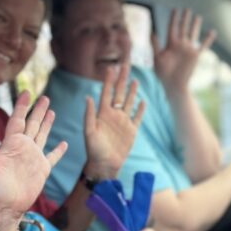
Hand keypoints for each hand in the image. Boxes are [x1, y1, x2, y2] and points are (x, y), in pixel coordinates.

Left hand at [0, 91, 67, 216]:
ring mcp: (34, 158)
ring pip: (42, 135)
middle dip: (38, 110)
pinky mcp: (43, 170)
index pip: (17, 120)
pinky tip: (64, 143)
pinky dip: (58, 151)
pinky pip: (52, 157)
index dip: (22, 106)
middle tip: (45, 97)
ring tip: (52, 111)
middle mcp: (23, 148)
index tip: (26, 93)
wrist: (5, 208)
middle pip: (32, 124)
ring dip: (47, 124)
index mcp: (11, 144)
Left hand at [83, 63, 145, 178]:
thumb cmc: (93, 149)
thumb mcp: (89, 131)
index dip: (109, 80)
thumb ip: (89, 114)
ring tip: (134, 79)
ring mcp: (123, 122)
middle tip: (125, 65)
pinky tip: (142, 101)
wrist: (104, 165)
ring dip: (131, 91)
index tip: (111, 68)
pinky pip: (137, 117)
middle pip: (119, 93)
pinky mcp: (132, 131)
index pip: (107, 92)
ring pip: (129, 102)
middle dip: (122, 80)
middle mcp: (113, 115)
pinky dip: (140, 109)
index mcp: (102, 113)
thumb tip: (88, 97)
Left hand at [152, 9, 215, 96]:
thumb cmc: (163, 73)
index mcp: (170, 44)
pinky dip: (208, 39)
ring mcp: (188, 49)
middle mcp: (180, 44)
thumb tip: (152, 31)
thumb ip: (155, 45)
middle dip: (185, 19)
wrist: (173, 84)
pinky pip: (203, 45)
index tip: (175, 9)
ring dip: (195, 25)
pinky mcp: (195, 55)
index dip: (174, 18)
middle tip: (186, 9)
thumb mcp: (157, 58)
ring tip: (198, 16)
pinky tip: (213, 32)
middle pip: (183, 28)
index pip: (172, 27)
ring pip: (193, 34)